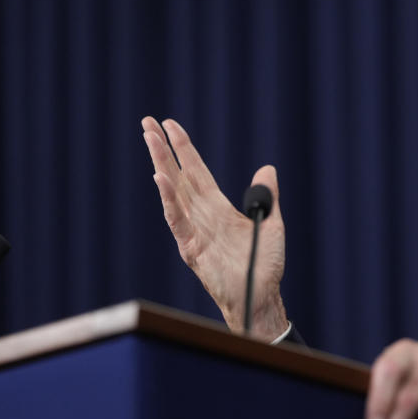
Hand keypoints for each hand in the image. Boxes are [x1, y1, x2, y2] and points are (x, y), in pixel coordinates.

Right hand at [141, 116, 288, 339]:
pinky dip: (168, 199)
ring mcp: (194, 229)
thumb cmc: (264, 265)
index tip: (170, 125)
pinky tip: (160, 179)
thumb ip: (267, 196)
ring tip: (149, 140)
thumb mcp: (271, 222)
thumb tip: (268, 169)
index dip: (184, 148)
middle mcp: (202, 214)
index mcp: (218, 207)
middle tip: (146, 122)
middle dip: (162, 149)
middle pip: (178, 175)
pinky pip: (177, 219)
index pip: (196, 170)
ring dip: (160, 165)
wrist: (261, 296)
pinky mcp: (191, 247)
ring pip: (172, 191)